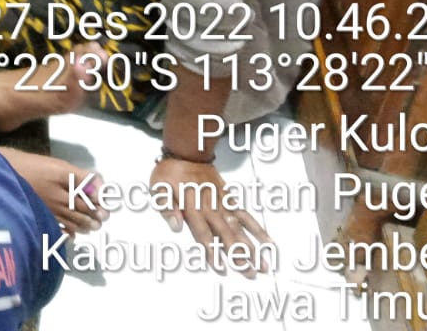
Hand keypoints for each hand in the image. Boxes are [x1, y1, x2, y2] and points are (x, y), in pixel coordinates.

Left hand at [150, 156, 269, 268]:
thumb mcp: (158, 188)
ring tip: (263, 265)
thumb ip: (166, 207)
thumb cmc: (170, 172)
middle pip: (226, 234)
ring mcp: (223, 203)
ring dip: (251, 246)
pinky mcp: (230, 198)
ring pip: (240, 228)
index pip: (203, 233)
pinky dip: (257, 228)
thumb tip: (176, 226)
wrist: (187, 151)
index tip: (221, 268)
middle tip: (250, 274)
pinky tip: (268, 242)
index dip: (212, 252)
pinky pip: (246, 215)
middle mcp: (210, 207)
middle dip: (238, 256)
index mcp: (191, 207)